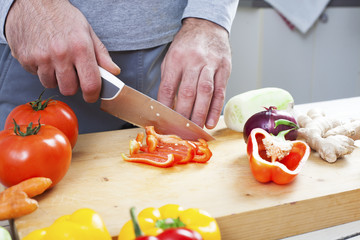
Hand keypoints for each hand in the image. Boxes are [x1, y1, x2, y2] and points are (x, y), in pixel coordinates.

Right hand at [5, 0, 119, 102]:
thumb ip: (101, 55)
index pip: (90, 84)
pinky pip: (35, 75)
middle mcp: (60, 54)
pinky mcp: (25, 58)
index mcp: (80, 47)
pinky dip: (40, 69)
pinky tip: (43, 55)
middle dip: (73, 86)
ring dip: (55, 78)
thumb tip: (114, 71)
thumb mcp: (87, 32)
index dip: (92, 95)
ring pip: (51, 84)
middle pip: (69, 89)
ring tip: (56, 62)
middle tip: (72, 74)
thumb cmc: (62, 16)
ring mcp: (41, 57)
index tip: (91, 96)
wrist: (33, 2)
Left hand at [158, 18, 231, 128]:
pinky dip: (215, 108)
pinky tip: (210, 121)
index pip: (169, 86)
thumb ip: (169, 79)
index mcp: (177, 58)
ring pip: (205, 93)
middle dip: (184, 114)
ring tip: (196, 128)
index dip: (166, 105)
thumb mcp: (172, 57)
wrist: (207, 26)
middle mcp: (194, 61)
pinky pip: (220, 91)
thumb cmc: (187, 45)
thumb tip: (167, 105)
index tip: (165, 119)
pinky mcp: (224, 68)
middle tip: (181, 129)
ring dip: (200, 114)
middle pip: (188, 92)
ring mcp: (211, 64)